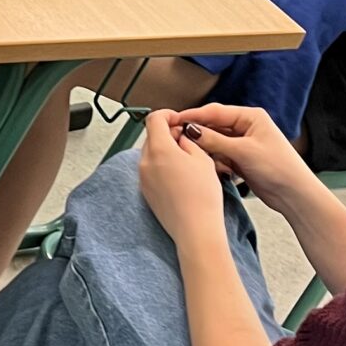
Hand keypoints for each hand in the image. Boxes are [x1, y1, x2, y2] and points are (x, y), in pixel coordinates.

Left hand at [138, 111, 233, 248]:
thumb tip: (181, 136)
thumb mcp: (202, 158)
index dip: (168, 114)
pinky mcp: (146, 193)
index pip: (154, 119)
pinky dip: (162, 167)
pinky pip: (151, 171)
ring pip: (151, 154)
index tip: (178, 119)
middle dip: (168, 134)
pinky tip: (180, 177)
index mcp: (158, 149)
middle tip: (187, 141)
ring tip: (187, 162)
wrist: (196, 230)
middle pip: (152, 136)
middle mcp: (145, 163)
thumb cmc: (202, 197)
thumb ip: (188, 140)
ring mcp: (143, 179)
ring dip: (165, 151)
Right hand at [166, 104, 316, 220]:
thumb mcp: (243, 152)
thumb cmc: (277, 167)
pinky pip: (220, 155)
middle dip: (198, 133)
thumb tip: (190, 130)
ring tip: (189, 153)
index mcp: (251, 117)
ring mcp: (244, 144)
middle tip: (176, 138)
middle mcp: (247, 127)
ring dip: (204, 148)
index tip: (175, 120)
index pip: (216, 112)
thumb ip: (215, 141)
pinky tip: (205, 166)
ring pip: (216, 142)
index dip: (194, 116)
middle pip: (214, 126)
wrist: (294, 194)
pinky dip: (213, 160)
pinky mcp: (242, 160)